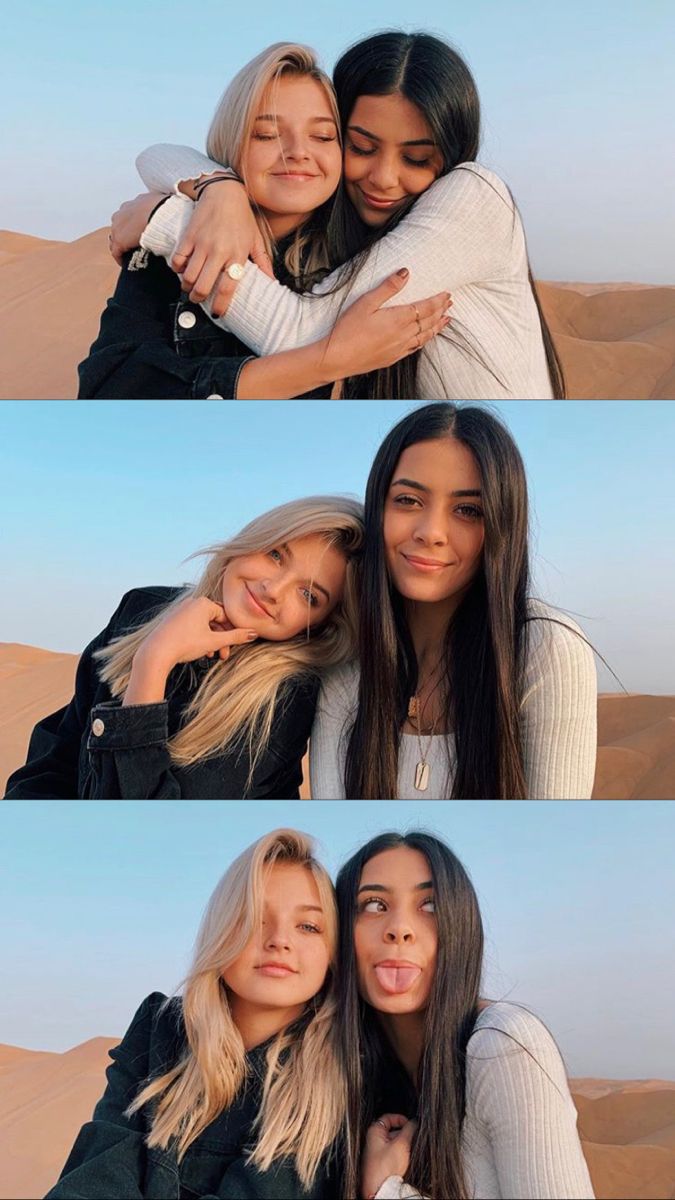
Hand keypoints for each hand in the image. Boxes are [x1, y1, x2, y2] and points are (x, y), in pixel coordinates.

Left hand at [109, 192, 166, 264]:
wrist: (162, 216)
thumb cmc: (166, 211)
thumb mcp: (162, 205)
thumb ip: (158, 210)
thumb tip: (166, 218)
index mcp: (134, 203)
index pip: (128, 216)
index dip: (132, 226)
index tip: (138, 234)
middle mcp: (123, 212)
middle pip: (119, 226)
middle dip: (125, 235)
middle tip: (134, 245)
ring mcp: (118, 226)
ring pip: (115, 239)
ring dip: (122, 246)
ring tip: (130, 254)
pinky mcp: (119, 240)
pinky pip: (116, 252)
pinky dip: (120, 258)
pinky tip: (126, 263)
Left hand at [123, 598, 257, 705]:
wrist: (157, 652)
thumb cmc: (185, 643)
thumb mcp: (214, 642)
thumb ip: (235, 637)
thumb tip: (253, 633)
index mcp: (203, 603)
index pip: (225, 616)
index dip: (232, 632)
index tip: (234, 646)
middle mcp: (191, 603)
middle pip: (215, 621)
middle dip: (221, 639)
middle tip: (223, 655)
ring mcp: (181, 611)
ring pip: (204, 626)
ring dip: (211, 641)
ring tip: (211, 656)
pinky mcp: (173, 620)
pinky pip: (192, 627)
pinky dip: (199, 638)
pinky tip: (200, 652)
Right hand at [169, 180, 274, 313]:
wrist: (224, 192)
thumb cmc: (242, 218)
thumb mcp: (255, 239)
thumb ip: (263, 262)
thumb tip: (272, 282)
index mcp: (237, 255)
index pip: (226, 289)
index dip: (220, 305)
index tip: (217, 313)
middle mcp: (219, 252)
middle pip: (203, 287)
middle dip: (198, 299)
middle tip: (199, 299)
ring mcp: (202, 244)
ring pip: (188, 277)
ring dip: (187, 286)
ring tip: (190, 286)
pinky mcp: (189, 236)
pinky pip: (178, 260)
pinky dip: (177, 269)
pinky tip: (181, 269)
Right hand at [322, 270, 451, 380]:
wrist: (337, 358)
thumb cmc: (347, 330)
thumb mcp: (366, 302)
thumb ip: (388, 287)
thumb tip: (405, 272)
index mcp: (399, 319)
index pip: (426, 307)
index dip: (438, 300)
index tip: (447, 294)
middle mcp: (404, 335)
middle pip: (429, 321)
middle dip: (441, 311)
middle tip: (450, 303)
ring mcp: (399, 348)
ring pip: (425, 336)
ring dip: (437, 326)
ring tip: (446, 320)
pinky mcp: (392, 358)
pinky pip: (415, 348)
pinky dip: (425, 341)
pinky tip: (426, 338)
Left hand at [361, 1113, 417, 1199]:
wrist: (381, 1190)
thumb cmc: (385, 1169)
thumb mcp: (401, 1144)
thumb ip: (409, 1130)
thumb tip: (414, 1122)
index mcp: (374, 1131)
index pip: (388, 1117)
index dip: (400, 1118)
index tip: (410, 1123)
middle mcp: (374, 1141)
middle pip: (393, 1131)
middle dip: (405, 1134)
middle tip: (414, 1138)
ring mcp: (378, 1153)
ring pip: (395, 1143)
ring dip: (405, 1145)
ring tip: (410, 1151)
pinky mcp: (383, 1164)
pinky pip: (395, 1154)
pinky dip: (402, 1154)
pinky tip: (407, 1160)